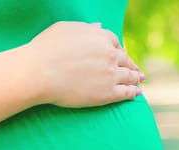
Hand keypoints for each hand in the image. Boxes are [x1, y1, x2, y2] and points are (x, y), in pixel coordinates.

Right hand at [25, 21, 143, 107]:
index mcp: (100, 37)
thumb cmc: (46, 49)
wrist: (39, 73)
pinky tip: (137, 93)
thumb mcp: (65, 29)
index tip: (120, 55)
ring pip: (130, 76)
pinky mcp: (108, 93)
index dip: (118, 49)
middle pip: (125, 59)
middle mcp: (109, 54)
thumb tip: (99, 26)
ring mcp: (111, 74)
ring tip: (139, 80)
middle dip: (131, 64)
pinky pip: (127, 92)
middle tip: (135, 69)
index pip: (115, 43)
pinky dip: (134, 92)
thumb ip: (86, 29)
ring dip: (136, 78)